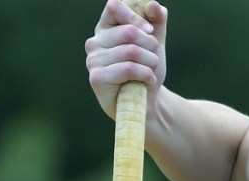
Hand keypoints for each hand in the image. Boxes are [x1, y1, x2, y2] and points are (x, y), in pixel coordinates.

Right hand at [85, 0, 167, 118]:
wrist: (147, 103)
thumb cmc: (146, 71)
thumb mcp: (154, 43)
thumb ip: (156, 21)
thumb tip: (152, 4)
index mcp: (105, 28)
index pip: (115, 6)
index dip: (136, 17)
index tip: (150, 31)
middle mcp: (94, 42)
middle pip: (129, 32)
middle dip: (150, 45)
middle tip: (154, 58)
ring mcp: (93, 60)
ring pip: (131, 51)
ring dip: (150, 62)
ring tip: (152, 71)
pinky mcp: (97, 78)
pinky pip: (128, 68)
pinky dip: (146, 74)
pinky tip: (148, 81)